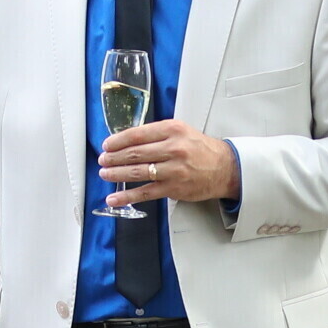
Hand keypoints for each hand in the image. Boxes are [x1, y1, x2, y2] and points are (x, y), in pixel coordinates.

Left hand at [100, 119, 239, 206]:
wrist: (224, 168)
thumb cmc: (200, 149)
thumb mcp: (181, 131)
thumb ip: (157, 134)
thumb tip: (128, 140)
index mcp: (172, 130)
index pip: (138, 134)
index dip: (118, 141)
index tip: (107, 145)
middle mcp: (173, 148)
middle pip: (135, 153)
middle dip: (114, 157)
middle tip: (103, 160)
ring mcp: (173, 170)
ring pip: (137, 172)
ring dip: (116, 173)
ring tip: (104, 174)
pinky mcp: (174, 188)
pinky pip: (145, 192)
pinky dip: (127, 195)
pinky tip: (114, 198)